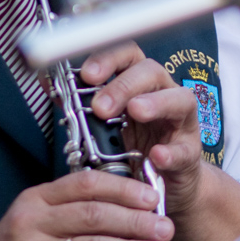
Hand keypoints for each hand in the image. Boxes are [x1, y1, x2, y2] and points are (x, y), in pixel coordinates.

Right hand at [0, 169, 174, 240]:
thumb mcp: (35, 226)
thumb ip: (73, 219)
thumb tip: (130, 218)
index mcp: (35, 200)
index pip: (85, 184)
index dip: (123, 189)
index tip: (151, 198)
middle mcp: (32, 223)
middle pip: (94, 214)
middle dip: (137, 221)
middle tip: (165, 228)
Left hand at [82, 44, 205, 213]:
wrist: (161, 185)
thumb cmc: (133, 146)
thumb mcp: (105, 123)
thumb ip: (81, 104)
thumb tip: (48, 83)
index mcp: (139, 83)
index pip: (127, 55)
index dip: (108, 58)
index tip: (87, 74)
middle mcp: (163, 94)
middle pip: (151, 71)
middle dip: (123, 85)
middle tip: (100, 106)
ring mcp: (181, 123)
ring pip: (179, 99)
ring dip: (155, 103)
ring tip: (135, 111)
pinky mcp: (190, 154)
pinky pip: (185, 149)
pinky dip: (171, 152)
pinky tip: (156, 155)